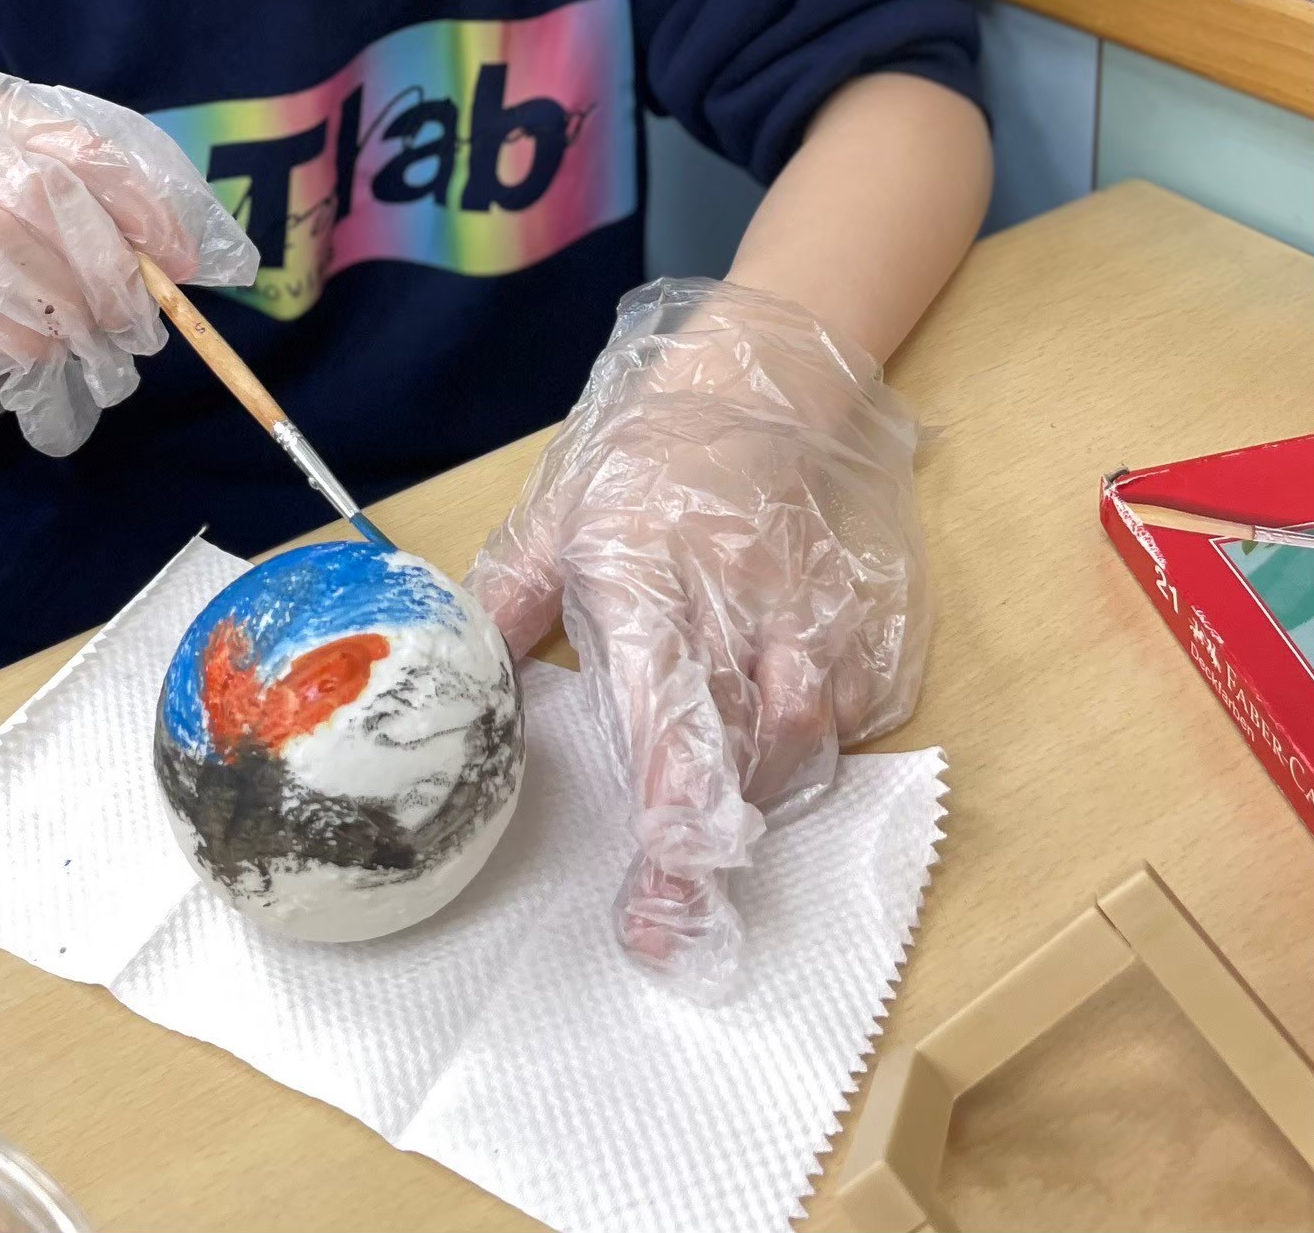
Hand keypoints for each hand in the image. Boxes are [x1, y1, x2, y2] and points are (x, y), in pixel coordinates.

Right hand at [0, 66, 257, 455]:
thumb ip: (106, 204)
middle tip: (142, 319)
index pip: (79, 144)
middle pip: (39, 190)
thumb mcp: (40, 191)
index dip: (141, 206)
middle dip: (106, 264)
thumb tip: (193, 254)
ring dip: (64, 300)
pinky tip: (45, 350)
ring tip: (97, 336)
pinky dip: (15, 332)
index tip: (181, 262)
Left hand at [469, 278, 929, 1000]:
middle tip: (676, 924)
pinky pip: (857, 710)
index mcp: (650, 578)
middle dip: (711, 844)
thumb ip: (502, 604)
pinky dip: (819, 749)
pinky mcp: (860, 617)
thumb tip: (453, 686)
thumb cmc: (633, 465)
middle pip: (743, 744)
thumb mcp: (550, 521)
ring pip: (806, 738)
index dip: (673, 792)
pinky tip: (774, 752)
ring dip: (760, 796)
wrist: (752, 389)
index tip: (664, 871)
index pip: (667, 701)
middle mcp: (740, 602)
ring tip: (711, 827)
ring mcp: (810, 612)